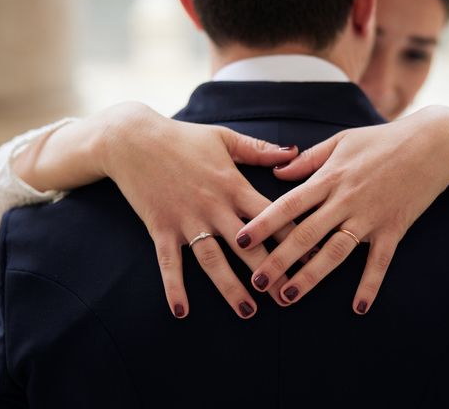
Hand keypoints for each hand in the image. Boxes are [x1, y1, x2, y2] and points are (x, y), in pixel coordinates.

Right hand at [95, 102, 298, 318]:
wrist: (133, 139)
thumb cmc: (182, 137)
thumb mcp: (225, 137)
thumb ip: (260, 149)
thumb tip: (293, 151)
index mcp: (233, 185)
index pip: (271, 214)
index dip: (295, 235)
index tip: (315, 254)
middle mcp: (214, 207)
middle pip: (248, 245)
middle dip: (270, 271)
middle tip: (289, 295)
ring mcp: (186, 220)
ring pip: (213, 260)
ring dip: (230, 288)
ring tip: (248, 311)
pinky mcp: (161, 228)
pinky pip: (168, 263)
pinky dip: (174, 287)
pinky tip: (181, 311)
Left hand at [236, 106, 448, 313]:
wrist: (433, 144)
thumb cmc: (382, 139)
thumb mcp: (341, 140)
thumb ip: (308, 159)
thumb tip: (277, 172)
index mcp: (330, 177)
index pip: (289, 203)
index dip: (264, 223)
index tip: (241, 240)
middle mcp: (346, 199)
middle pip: (307, 234)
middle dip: (279, 260)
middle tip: (257, 283)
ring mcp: (370, 216)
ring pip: (336, 252)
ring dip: (311, 277)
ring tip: (288, 297)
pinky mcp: (394, 228)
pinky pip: (380, 261)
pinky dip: (370, 284)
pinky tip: (358, 307)